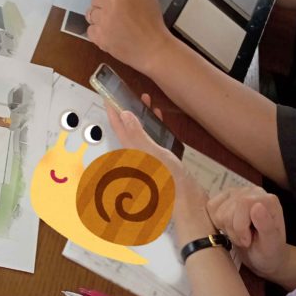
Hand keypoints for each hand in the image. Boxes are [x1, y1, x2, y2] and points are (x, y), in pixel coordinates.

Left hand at [86, 0, 175, 76]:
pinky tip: (109, 34)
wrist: (154, 48)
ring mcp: (105, 19)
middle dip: (102, 5)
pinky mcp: (101, 35)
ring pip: (90, 14)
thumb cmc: (152, 23)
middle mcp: (114, 1)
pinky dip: (97, 33)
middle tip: (113, 13)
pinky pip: (90, 30)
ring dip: (99, 19)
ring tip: (112, 25)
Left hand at [106, 104, 211, 237]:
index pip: (118, 128)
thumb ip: (137, 134)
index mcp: (132, 153)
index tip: (108, 97)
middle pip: (128, 128)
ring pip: (140, 132)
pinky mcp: (159, 160)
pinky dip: (153, 126)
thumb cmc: (170, 181)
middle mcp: (137, 155)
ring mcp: (148, 157)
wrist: (187, 200)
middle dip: (126, 110)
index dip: (112, 111)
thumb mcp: (152, 153)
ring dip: (141, 116)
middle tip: (125, 95)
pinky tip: (158, 120)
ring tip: (144, 102)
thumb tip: (125, 115)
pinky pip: (152, 138)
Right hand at [206, 186, 288, 279]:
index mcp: (268, 200)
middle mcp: (252, 191)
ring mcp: (237, 192)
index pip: (243, 204)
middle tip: (245, 240)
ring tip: (239, 235)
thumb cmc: (269, 251)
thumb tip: (257, 206)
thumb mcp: (271, 244)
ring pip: (217, 211)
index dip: (240, 227)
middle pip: (228, 210)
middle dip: (233, 231)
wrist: (263, 256)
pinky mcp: (225, 196)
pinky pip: (210, 207)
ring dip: (226, 229)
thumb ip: (266, 226)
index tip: (248, 241)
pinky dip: (217, 223)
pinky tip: (230, 228)